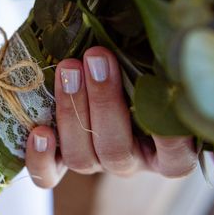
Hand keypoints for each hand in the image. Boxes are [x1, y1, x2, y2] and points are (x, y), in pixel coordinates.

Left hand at [25, 47, 197, 187]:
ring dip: (71, 111)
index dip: (169, 136)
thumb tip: (172, 39)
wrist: (99, 71)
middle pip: (115, 151)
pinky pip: (48, 176)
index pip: (175, 156)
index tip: (163, 93)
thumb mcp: (161, 68)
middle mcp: (131, 162)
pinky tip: (38, 133)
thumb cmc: (146, 68)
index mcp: (167, 154)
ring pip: (81, 158)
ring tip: (68, 68)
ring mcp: (94, 164)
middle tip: (97, 58)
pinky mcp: (61, 163)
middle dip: (104, 102)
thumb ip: (166, 65)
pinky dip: (40, 158)